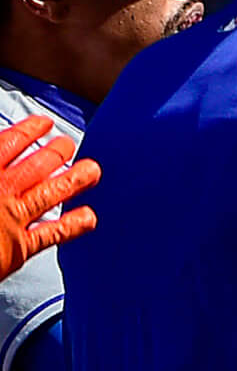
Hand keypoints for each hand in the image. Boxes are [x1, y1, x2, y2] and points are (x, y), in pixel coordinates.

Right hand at [0, 115, 98, 282]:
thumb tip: (1, 150)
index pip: (7, 144)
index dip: (28, 131)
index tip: (43, 122)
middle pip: (34, 166)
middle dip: (55, 153)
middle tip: (67, 143)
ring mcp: (11, 219)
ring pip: (49, 195)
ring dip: (73, 181)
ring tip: (93, 170)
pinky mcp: (19, 248)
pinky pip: (52, 234)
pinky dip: (74, 225)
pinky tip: (91, 217)